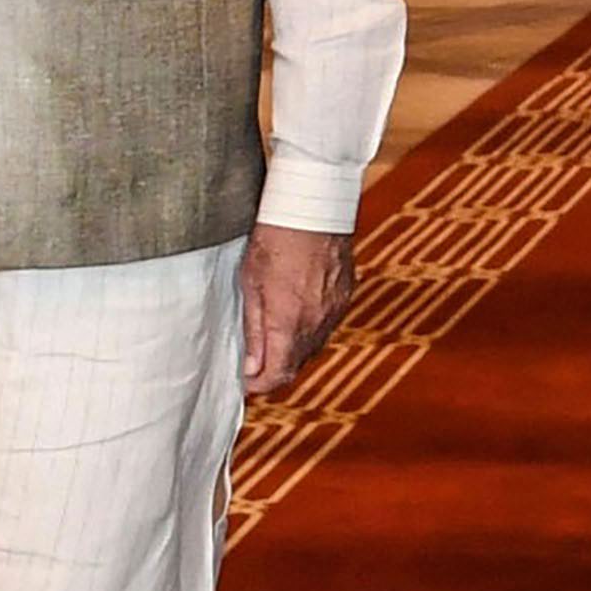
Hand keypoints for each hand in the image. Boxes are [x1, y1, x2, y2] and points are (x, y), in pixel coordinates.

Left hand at [240, 222, 354, 396]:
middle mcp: (316, 323)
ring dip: (292, 349)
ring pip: (312, 347)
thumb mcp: (250, 284)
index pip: (277, 375)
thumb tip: (250, 366)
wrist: (312, 206)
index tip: (246, 381)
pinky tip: (296, 312)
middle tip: (254, 359)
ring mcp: (334, 310)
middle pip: (296, 365)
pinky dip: (309, 329)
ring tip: (273, 333)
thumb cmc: (276, 237)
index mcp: (288, 323)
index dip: (260, 384)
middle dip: (274, 367)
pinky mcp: (344, 297)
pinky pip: (326, 325)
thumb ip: (253, 330)